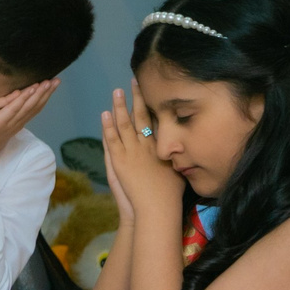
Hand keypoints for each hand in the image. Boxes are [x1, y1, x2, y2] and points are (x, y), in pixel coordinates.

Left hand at [100, 86, 180, 219]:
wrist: (157, 208)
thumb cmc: (170, 195)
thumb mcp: (179, 172)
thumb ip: (179, 159)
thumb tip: (185, 150)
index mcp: (163, 147)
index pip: (157, 120)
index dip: (153, 105)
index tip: (152, 90)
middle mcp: (148, 145)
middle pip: (142, 116)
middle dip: (138, 98)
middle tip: (134, 81)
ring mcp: (133, 152)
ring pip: (125, 124)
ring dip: (120, 107)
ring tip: (116, 91)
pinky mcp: (120, 161)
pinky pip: (112, 139)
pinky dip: (108, 126)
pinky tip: (104, 114)